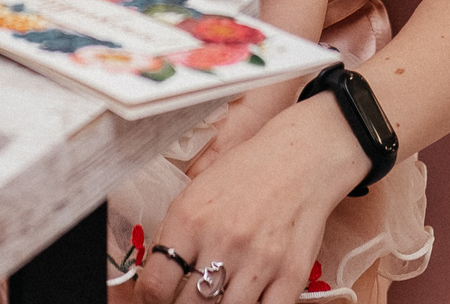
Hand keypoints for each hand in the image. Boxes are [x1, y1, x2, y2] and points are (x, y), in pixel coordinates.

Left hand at [136, 92, 365, 303]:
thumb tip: (152, 280)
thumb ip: (172, 236)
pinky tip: (246, 298)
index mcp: (190, 219)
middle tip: (187, 297)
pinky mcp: (291, 276)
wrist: (300, 160)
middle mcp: (223, 241)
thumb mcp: (194, 193)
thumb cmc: (244, 174)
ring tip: (217, 295)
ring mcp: (259, 262)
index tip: (153, 302)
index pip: (155, 284)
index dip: (148, 301)